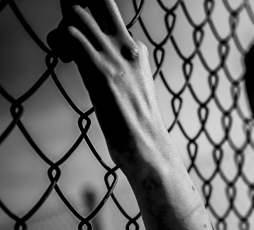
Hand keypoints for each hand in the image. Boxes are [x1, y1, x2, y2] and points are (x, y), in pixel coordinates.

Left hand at [47, 0, 172, 172]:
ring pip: (78, 13)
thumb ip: (123, 72)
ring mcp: (114, 57)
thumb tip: (109, 74)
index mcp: (137, 51)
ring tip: (63, 52)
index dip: (88, 24)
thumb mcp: (135, 90)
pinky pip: (71, 36)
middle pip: (101, 2)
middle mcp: (128, 47)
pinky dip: (60, 40)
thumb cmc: (139, 127)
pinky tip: (64, 59)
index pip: (110, 16)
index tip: (77, 43)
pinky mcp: (100, 71)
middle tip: (68, 33)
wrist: (149, 145)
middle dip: (76, 8)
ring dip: (62, 27)